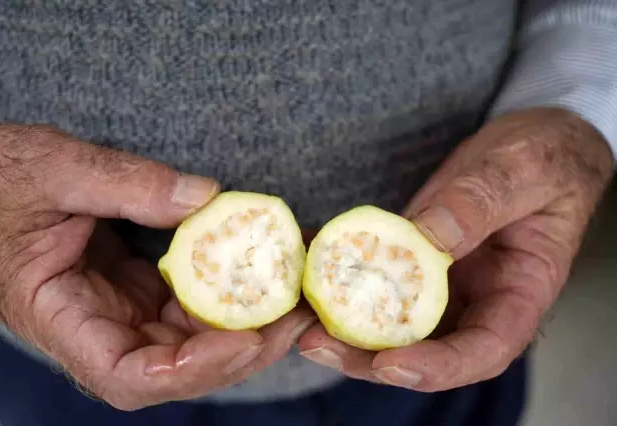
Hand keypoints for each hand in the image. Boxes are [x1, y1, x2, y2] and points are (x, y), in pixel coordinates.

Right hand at [0, 124, 314, 409]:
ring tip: (296, 290)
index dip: (190, 368)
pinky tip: (265, 269)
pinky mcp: (139, 291)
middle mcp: (96, 328)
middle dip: (244, 348)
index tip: (243, 337)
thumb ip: (124, 182)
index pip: (126, 376)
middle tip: (298, 311)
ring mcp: (121, 311)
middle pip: (178, 367)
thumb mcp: (53, 168)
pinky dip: (231, 293)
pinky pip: (192, 304)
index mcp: (58, 317)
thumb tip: (205, 198)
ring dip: (249, 322)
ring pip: (194, 338)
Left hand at [298, 108, 613, 390]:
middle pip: (427, 349)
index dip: (438, 366)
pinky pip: (379, 283)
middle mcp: (478, 299)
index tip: (390, 362)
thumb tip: (428, 239)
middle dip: (370, 358)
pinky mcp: (415, 262)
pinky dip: (342, 286)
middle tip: (318, 344)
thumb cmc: (542, 157)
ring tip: (300, 323)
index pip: (485, 349)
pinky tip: (308, 277)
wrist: (531, 145)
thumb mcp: (521, 170)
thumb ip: (480, 202)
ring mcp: (444, 283)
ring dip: (346, 331)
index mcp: (520, 292)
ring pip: (395, 325)